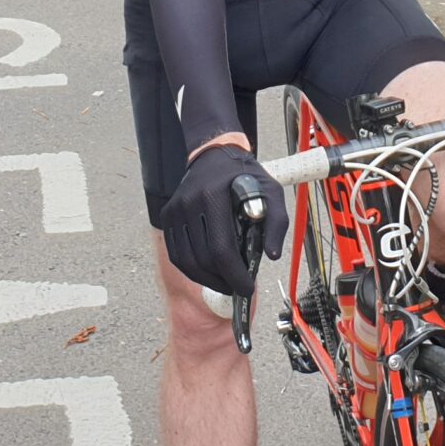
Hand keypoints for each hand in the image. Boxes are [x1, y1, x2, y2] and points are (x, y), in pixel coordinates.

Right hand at [162, 138, 286, 297]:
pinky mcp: (167, 215)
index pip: (221, 248)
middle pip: (203, 259)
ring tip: (225, 283)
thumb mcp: (271, 192)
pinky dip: (192, 270)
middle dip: (223, 281)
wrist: (214, 157)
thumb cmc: (246, 177)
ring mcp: (174, 209)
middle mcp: (189, 202)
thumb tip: (272, 255)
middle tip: (238, 287)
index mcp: (214, 196)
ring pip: (186, 261)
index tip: (247, 289)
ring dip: (207, 280)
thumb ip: (277, 222)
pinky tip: (208, 273)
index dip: (234, 275)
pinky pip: (176, 254)